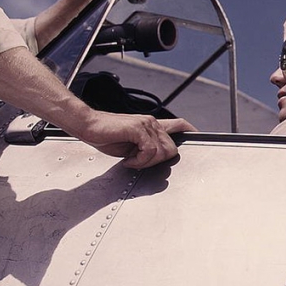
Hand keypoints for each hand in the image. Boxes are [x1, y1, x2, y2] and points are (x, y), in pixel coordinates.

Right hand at [78, 112, 195, 169]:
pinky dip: (139, 161)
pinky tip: (127, 160)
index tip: (197, 137)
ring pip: (161, 152)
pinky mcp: (138, 129)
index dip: (190, 131)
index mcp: (150, 125)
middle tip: (138, 163)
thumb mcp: (130, 145)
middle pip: (172, 148)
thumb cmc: (105, 135)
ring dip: (145, 162)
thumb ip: (144, 149)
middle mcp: (151, 123)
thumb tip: (153, 158)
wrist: (88, 125)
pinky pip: (149, 151)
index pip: (178, 124)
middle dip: (157, 161)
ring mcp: (146, 124)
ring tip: (130, 160)